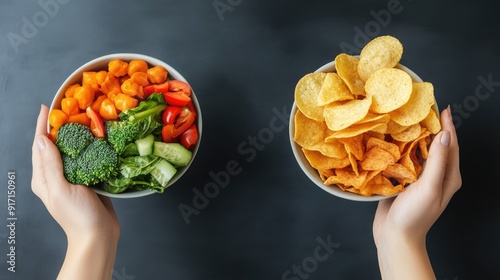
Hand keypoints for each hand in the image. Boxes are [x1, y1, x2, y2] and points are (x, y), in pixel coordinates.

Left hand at [31, 105, 119, 279]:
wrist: (98, 235)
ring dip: (74, 134)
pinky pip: (85, 158)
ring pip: (70, 150)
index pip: (39, 146)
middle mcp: (55, 176)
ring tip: (82, 118)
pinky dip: (88, 146)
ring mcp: (71, 177)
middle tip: (67, 108)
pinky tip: (96, 139)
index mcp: (43, 178)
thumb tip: (41, 139)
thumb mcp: (61, 189)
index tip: (47, 107)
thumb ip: (52, 165)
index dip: (42, 125)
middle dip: (57, 126)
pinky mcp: (87, 179)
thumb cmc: (78, 216)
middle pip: (53, 145)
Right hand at [373, 106, 460, 279]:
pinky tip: (393, 140)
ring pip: (420, 152)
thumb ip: (438, 161)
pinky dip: (401, 148)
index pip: (452, 145)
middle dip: (432, 128)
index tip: (442, 108)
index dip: (448, 126)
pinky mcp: (404, 181)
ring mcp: (420, 179)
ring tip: (407, 121)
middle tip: (423, 110)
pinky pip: (405, 160)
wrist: (395, 237)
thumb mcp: (429, 187)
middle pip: (437, 146)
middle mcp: (436, 176)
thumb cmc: (414, 215)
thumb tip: (445, 134)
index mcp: (449, 176)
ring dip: (415, 137)